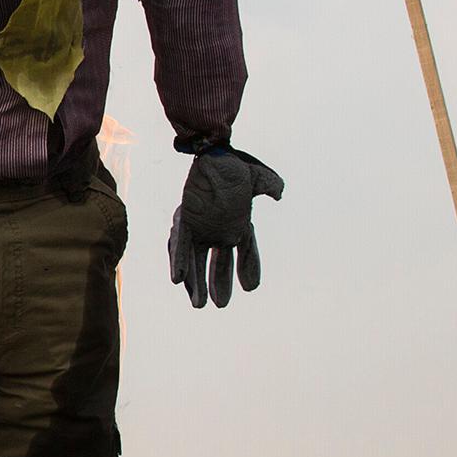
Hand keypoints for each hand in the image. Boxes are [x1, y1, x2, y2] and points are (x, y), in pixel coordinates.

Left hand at [167, 145, 282, 307]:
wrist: (211, 151)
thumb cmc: (234, 164)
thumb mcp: (257, 177)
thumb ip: (269, 186)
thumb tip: (277, 193)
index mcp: (238, 224)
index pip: (245, 252)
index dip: (248, 269)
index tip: (251, 287)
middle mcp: (218, 229)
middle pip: (219, 263)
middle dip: (219, 283)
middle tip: (220, 305)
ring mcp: (201, 227)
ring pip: (197, 260)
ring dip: (197, 282)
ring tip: (198, 305)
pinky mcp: (185, 221)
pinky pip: (181, 246)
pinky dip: (180, 262)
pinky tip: (178, 280)